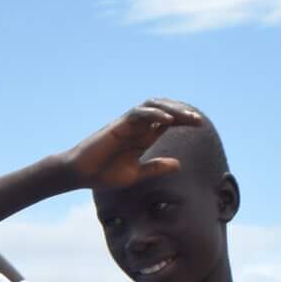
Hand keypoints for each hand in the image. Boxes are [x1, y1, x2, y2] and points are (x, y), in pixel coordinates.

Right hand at [62, 98, 203, 190]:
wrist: (81, 174)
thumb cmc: (104, 175)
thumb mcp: (136, 174)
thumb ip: (155, 168)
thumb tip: (179, 164)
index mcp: (143, 137)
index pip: (167, 122)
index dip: (184, 120)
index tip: (200, 125)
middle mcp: (137, 127)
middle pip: (164, 110)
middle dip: (182, 112)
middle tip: (198, 120)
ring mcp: (128, 124)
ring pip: (153, 106)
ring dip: (171, 109)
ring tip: (187, 117)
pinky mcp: (118, 125)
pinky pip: (138, 113)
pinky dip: (154, 114)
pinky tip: (167, 121)